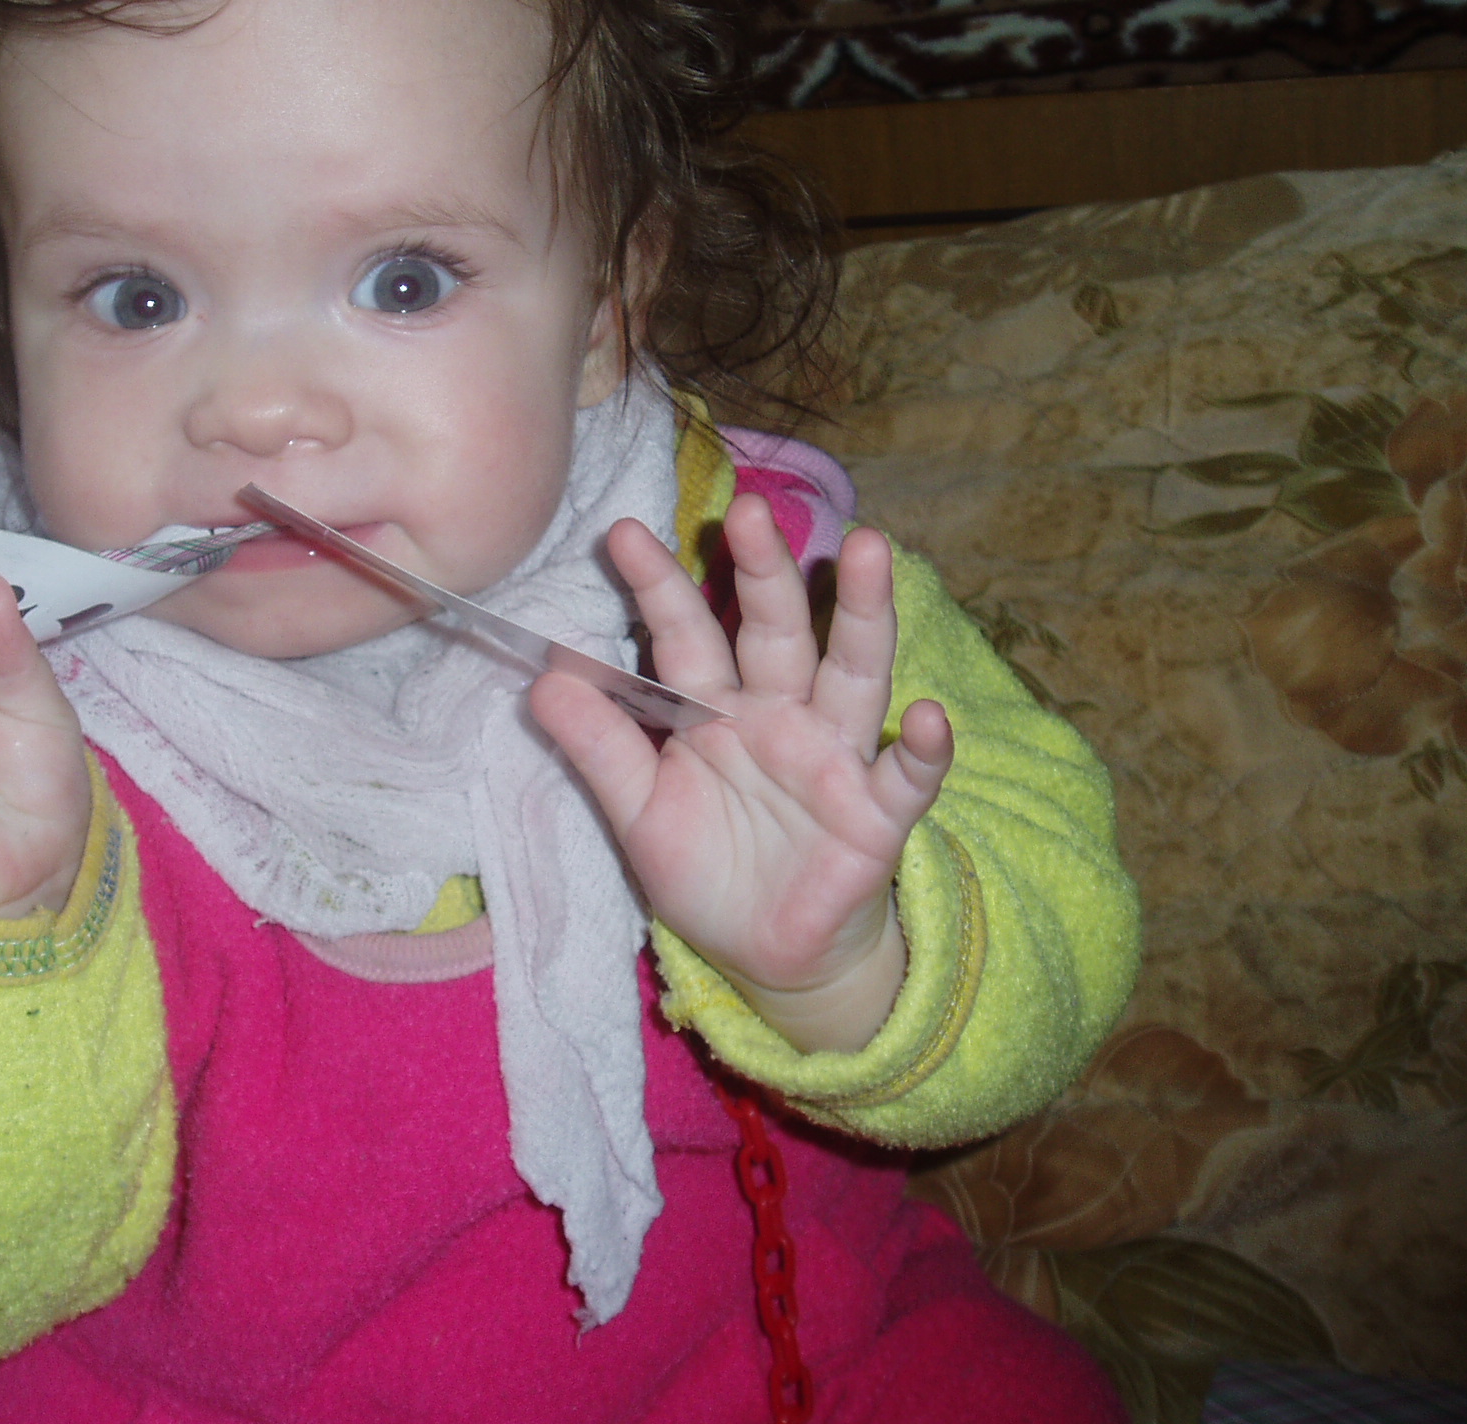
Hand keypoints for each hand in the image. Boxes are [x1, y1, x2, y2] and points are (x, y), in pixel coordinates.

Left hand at [529, 498, 952, 1053]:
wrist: (767, 956)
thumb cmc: (708, 869)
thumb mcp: (638, 811)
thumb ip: (599, 747)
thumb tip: (541, 678)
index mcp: (715, 708)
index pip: (684, 635)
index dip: (657, 588)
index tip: (622, 534)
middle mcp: (779, 714)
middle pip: (775, 629)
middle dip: (764, 570)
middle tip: (749, 509)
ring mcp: (833, 756)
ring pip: (853, 671)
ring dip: (861, 614)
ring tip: (866, 550)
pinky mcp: (876, 813)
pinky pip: (907, 776)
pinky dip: (922, 748)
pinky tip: (925, 715)